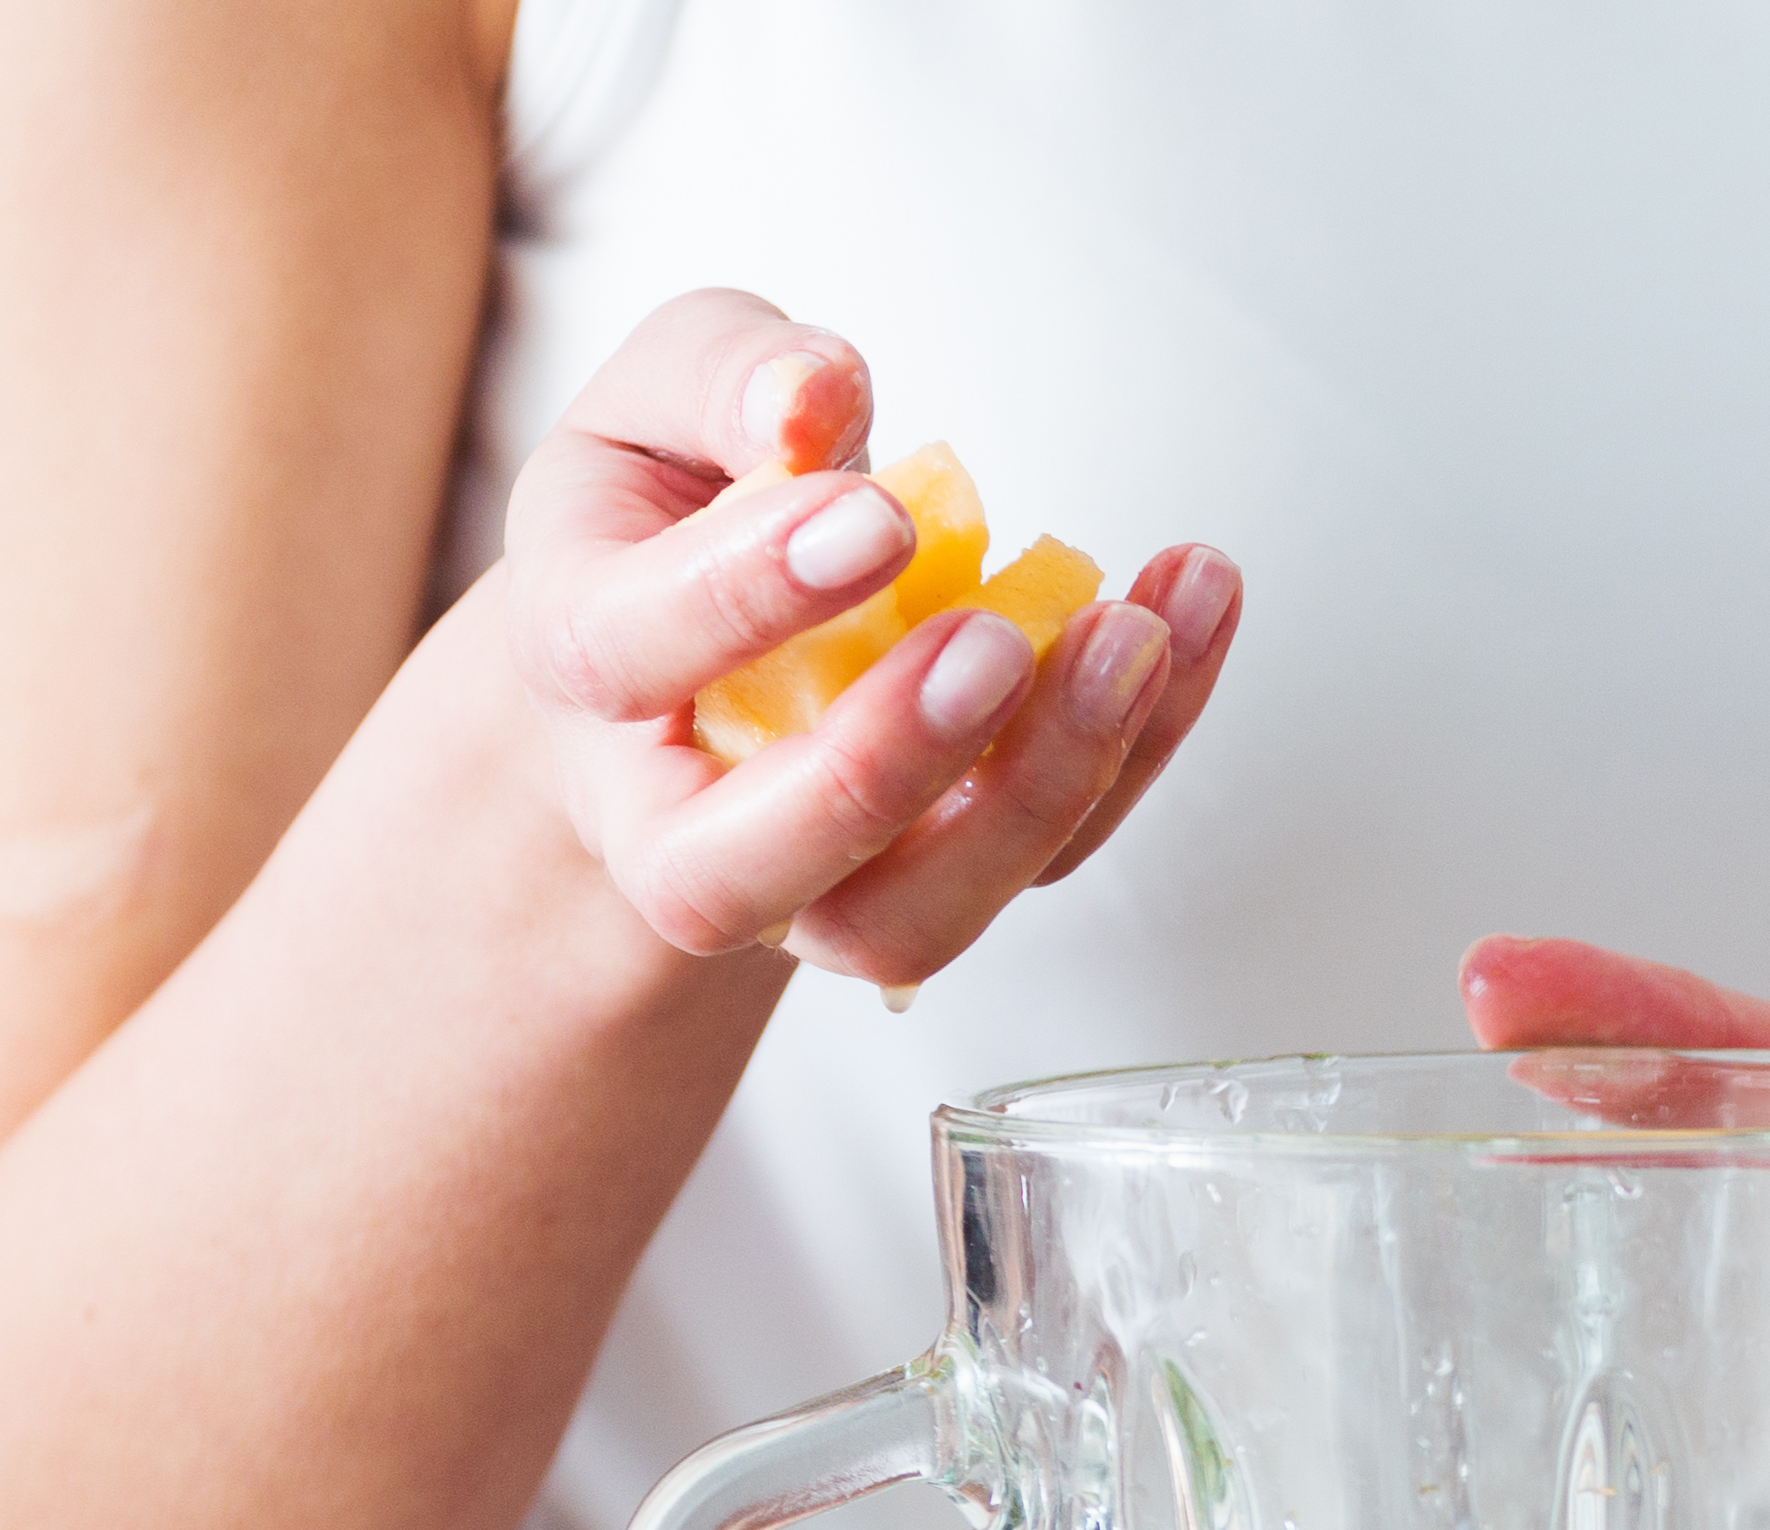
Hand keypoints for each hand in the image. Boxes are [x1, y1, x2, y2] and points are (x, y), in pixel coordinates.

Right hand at [498, 291, 1242, 985]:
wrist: (711, 646)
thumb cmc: (679, 514)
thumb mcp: (665, 399)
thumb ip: (727, 376)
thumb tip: (814, 396)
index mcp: (580, 671)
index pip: (631, 655)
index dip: (748, 592)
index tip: (874, 516)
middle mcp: (674, 824)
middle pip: (750, 866)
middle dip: (887, 759)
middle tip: (1000, 635)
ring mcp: (817, 886)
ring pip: (916, 912)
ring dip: (1048, 780)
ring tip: (1136, 630)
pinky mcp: (950, 883)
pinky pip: (1047, 852)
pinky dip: (1139, 743)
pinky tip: (1189, 614)